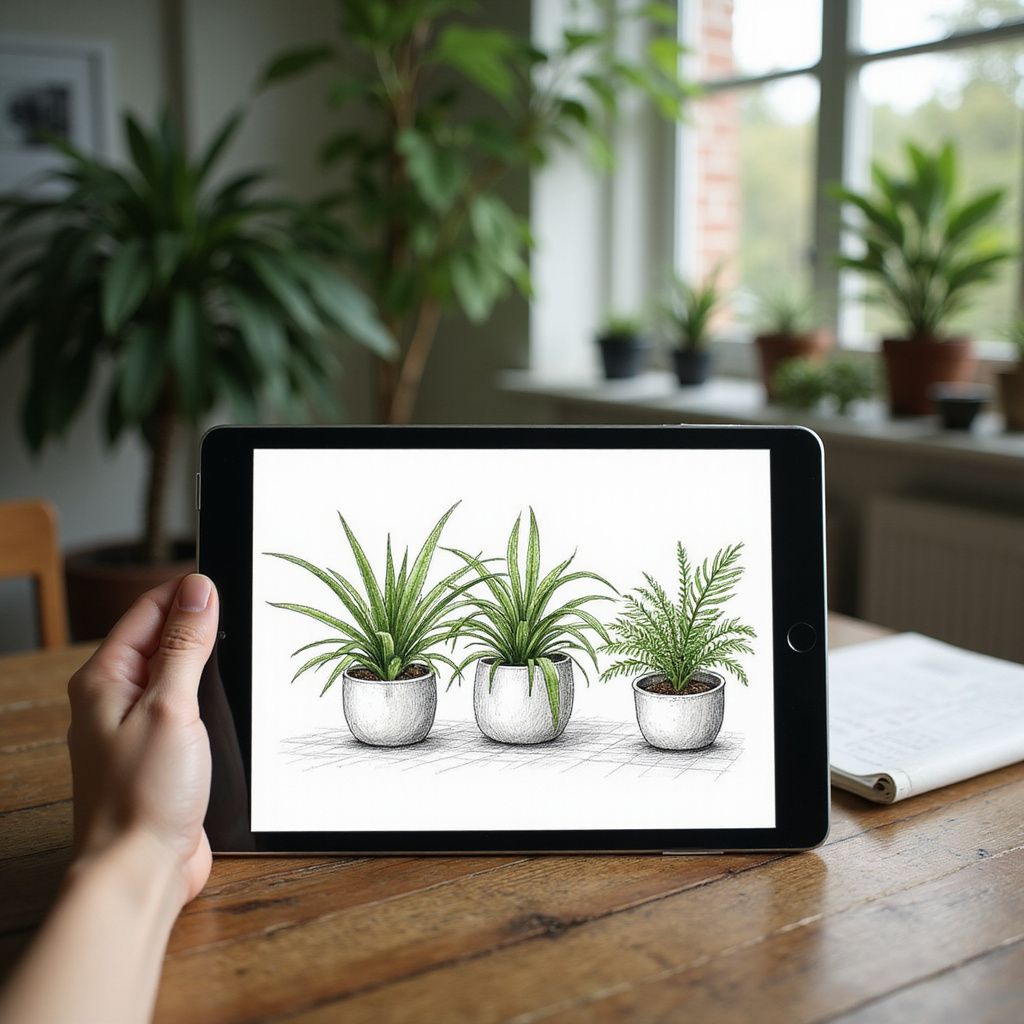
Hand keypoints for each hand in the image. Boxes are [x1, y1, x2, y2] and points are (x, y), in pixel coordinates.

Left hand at [67, 573, 218, 906]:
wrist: (139, 870)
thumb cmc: (143, 796)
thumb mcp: (171, 706)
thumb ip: (185, 645)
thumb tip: (198, 589)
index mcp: (103, 679)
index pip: (147, 611)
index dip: (186, 591)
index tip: (224, 581)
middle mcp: (113, 699)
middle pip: (162, 639)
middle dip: (201, 625)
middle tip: (241, 616)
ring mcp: (136, 727)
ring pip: (176, 673)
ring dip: (207, 663)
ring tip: (238, 655)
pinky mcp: (159, 753)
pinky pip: (185, 707)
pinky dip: (208, 697)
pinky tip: (228, 702)